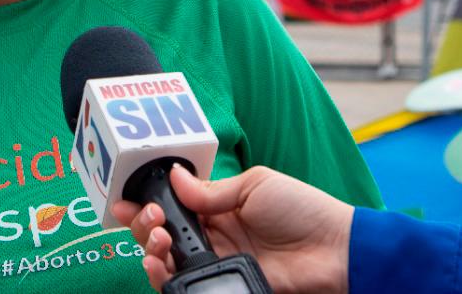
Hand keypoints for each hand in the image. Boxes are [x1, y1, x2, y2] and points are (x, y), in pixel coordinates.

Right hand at [111, 165, 352, 293]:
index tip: (126, 201)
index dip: (146, 204)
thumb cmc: (303, 210)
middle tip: (152, 219)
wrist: (335, 250)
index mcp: (218, 208)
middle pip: (162, 236)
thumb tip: (174, 178)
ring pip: (167, 265)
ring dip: (151, 252)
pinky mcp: (225, 287)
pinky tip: (162, 267)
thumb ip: (210, 190)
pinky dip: (166, 279)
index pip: (173, 207)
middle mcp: (213, 238)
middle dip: (145, 226)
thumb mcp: (255, 185)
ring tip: (160, 242)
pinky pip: (187, 288)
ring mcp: (217, 265)